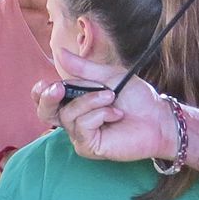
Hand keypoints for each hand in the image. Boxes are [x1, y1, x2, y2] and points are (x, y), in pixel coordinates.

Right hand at [35, 56, 177, 164]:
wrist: (157, 117)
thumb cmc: (136, 98)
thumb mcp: (108, 75)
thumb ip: (82, 68)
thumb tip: (59, 52)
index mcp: (75, 101)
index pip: (47, 99)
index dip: (41, 93)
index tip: (45, 84)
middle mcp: (74, 119)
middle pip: (45, 112)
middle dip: (48, 98)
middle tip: (58, 89)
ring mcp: (80, 135)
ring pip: (68, 115)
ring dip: (90, 101)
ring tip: (111, 98)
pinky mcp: (89, 146)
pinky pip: (82, 126)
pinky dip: (99, 115)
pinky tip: (116, 114)